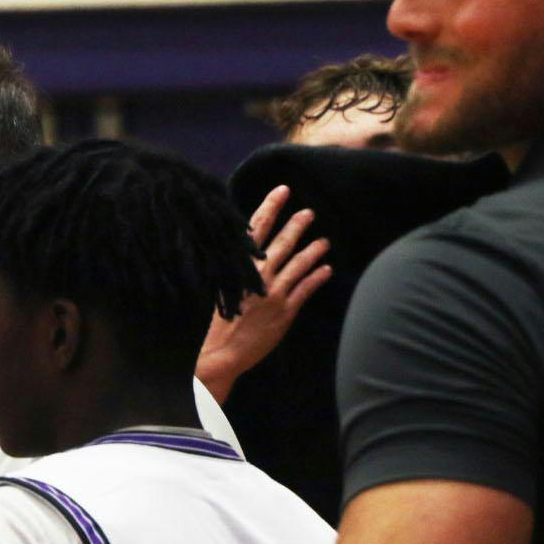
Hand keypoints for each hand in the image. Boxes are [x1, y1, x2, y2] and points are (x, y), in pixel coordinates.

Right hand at [195, 185, 332, 401]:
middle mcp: (258, 276)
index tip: (282, 191)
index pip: (255, 230)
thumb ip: (235, 269)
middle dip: (296, 225)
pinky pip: (305, 289)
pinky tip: (326, 269)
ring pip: (297, 264)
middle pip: (281, 243)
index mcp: (239, 267)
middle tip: (309, 212)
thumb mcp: (221, 288)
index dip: (270, 208)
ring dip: (312, 250)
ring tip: (325, 240)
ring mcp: (273, 293)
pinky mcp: (285, 311)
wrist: (221, 352)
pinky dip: (317, 277)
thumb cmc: (216, 323)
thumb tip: (243, 251)